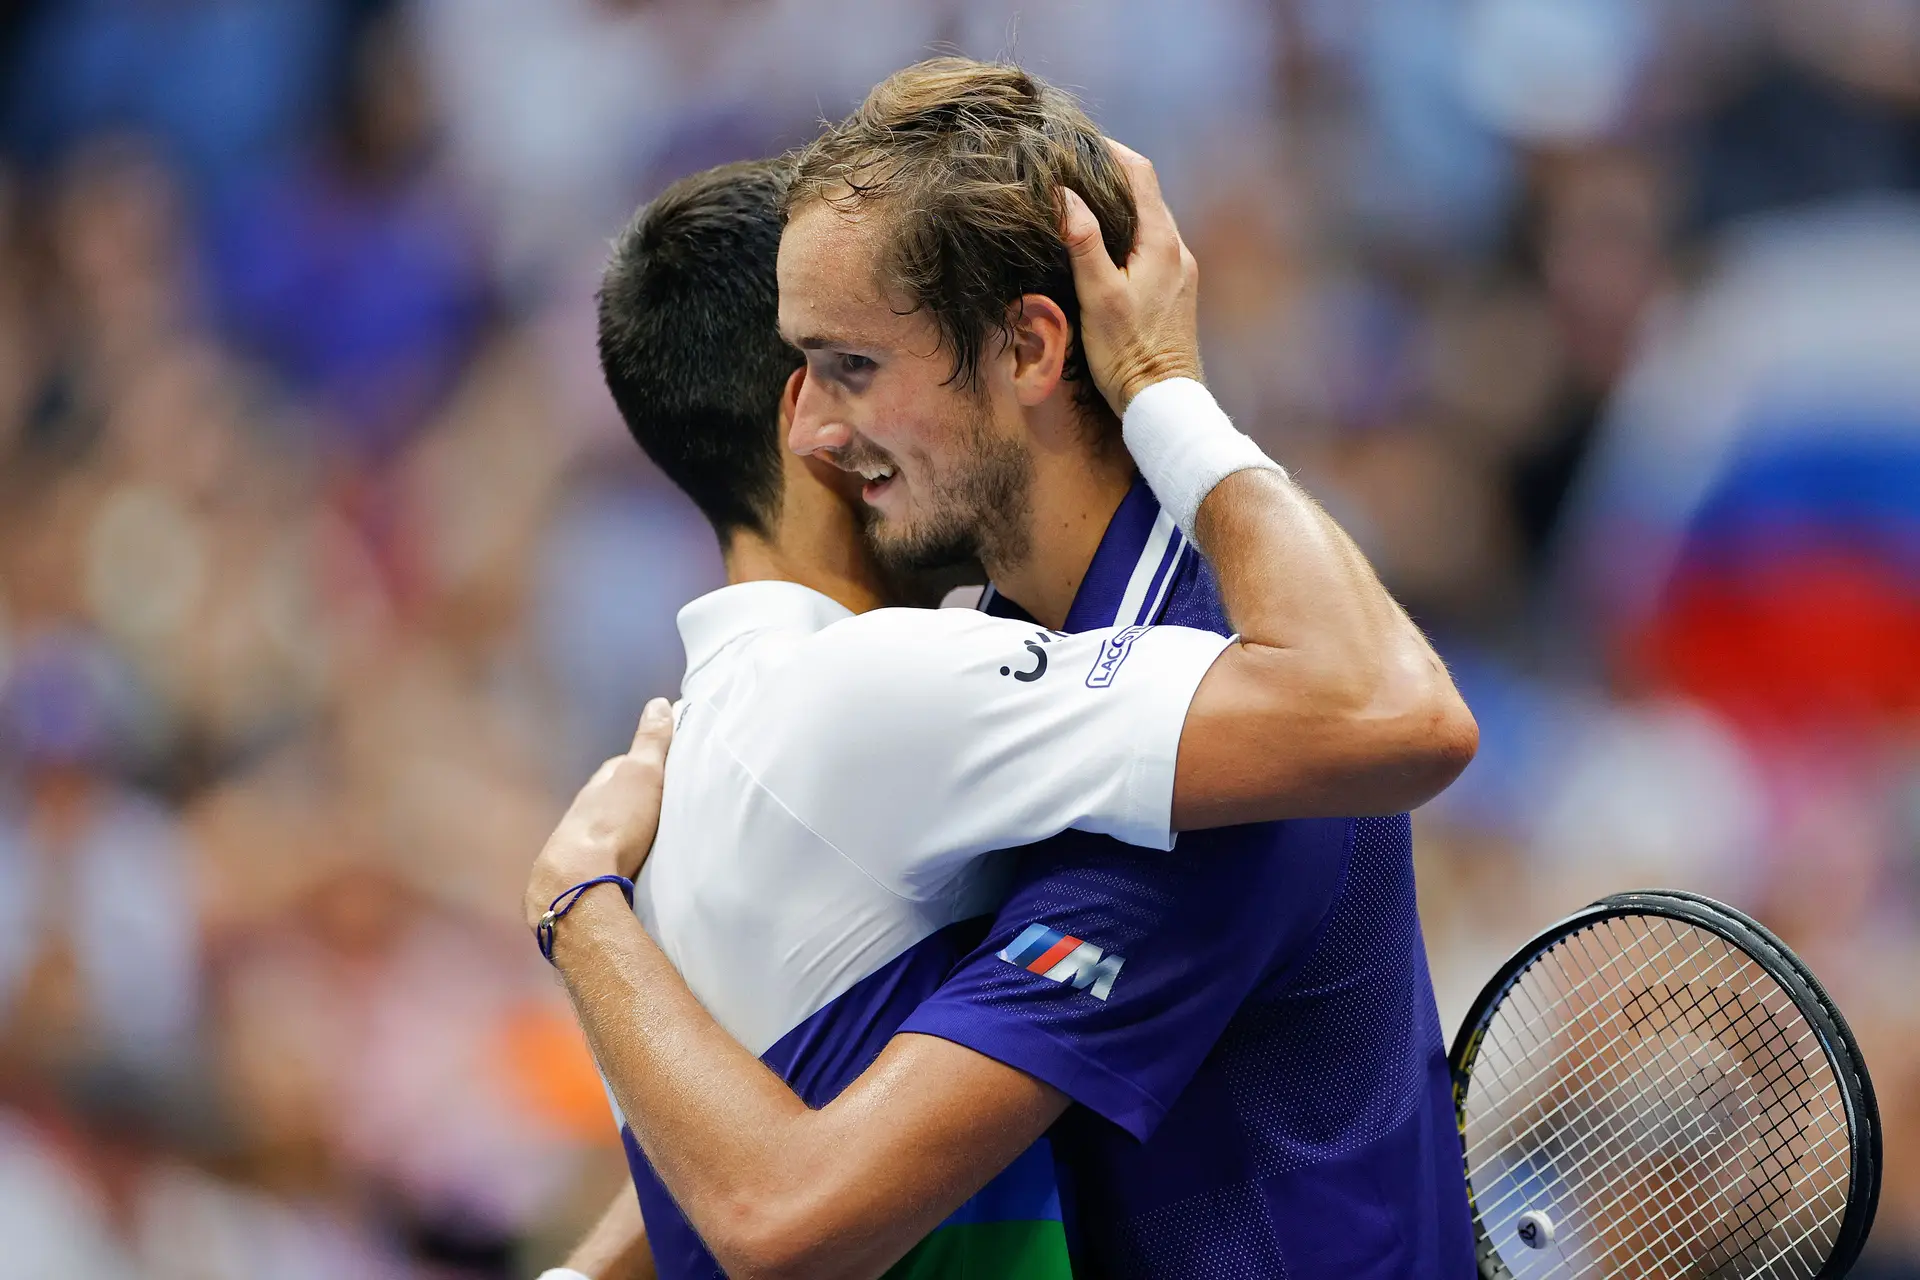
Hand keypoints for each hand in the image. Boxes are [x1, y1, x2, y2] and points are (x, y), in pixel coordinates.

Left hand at [525, 698, 674, 932]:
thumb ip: (651, 742)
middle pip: (613, 798)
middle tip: (664, 805)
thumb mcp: (642, 774)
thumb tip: (658, 702)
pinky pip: (604, 857)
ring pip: (607, 829)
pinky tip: (632, 866)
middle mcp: (585, 809)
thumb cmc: (615, 823)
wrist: (578, 882)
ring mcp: (578, 843)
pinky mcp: (579, 874)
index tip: (667, 769)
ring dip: (625, 831)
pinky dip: (619, 857)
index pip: (622, 765)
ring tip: (652, 838)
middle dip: (635, 800)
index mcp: (600, 783)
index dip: (645, 764)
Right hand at [1060, 138, 1201, 414]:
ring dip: (1118, 206)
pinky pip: (1152, 246)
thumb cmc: (1128, 353)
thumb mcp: (1098, 296)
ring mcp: (1180, 270)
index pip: (1139, 173)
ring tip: (1081, 202)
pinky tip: (1104, 247)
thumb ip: (1083, 242)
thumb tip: (1065, 193)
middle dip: (1110, 175)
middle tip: (1072, 167)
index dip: (1109, 150)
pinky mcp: (1177, 290)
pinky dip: (1127, 233)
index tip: (1078, 142)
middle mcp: (1177, 249)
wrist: (1164, 401)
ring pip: (1148, 221)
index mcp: (1161, 242)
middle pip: (1145, 194)